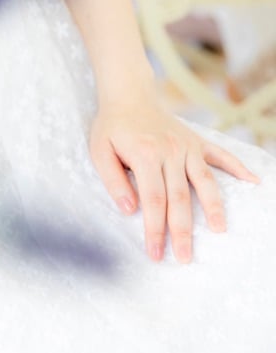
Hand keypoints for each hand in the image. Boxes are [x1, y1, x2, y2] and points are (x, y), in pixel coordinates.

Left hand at [89, 96, 260, 263]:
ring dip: (213, 207)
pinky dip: (237, 167)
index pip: (153, 201)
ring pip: (204, 181)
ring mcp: (187, 146)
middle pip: (180, 198)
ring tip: (220, 231)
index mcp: (146, 156)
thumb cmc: (111, 127)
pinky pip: (220, 155)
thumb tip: (129, 209)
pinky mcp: (196, 140)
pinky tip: (253, 181)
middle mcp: (171, 152)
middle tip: (185, 257)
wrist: (128, 95)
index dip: (155, 229)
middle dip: (182, 231)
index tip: (156, 253)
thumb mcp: (99, 151)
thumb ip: (113, 180)